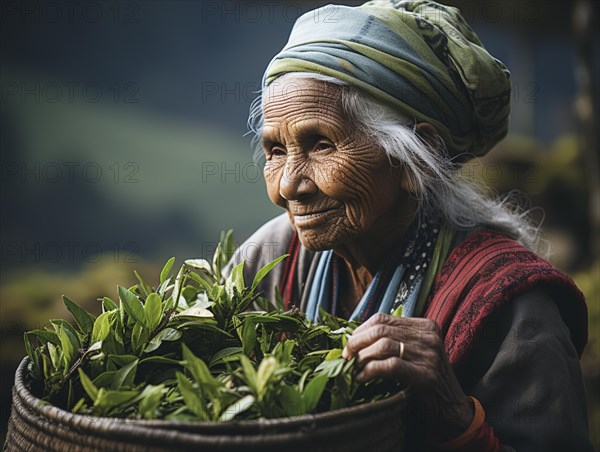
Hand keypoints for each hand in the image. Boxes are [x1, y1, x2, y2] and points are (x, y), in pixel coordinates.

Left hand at [342, 313, 473, 440]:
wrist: (452, 408)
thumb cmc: (425, 379)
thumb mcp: (413, 352)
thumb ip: (393, 340)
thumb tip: (354, 337)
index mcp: (425, 326)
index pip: (383, 318)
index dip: (360, 330)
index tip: (348, 344)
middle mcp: (429, 337)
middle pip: (381, 330)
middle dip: (357, 342)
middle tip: (346, 356)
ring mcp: (430, 355)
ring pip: (383, 346)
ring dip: (362, 358)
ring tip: (354, 368)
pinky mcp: (427, 375)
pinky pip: (390, 366)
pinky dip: (371, 370)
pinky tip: (362, 378)